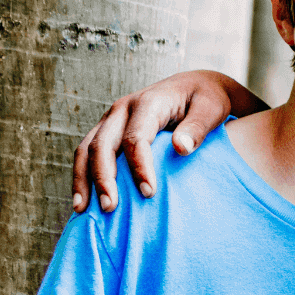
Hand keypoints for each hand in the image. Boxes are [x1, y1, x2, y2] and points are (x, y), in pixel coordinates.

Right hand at [71, 70, 263, 212]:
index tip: (148, 192)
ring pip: (86, 148)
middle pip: (103, 144)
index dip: (139, 167)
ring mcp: (112, 117)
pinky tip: (83, 199)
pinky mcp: (108, 128)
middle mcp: (124, 108)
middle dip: (104, 178)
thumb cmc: (206, 98)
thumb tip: (182, 148)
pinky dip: (82, 174)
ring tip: (82, 210)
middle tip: (110, 208)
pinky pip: (87, 151)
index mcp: (149, 102)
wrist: (195, 84)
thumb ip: (198, 127)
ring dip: (83, 179)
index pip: (136, 137)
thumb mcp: (212, 108)